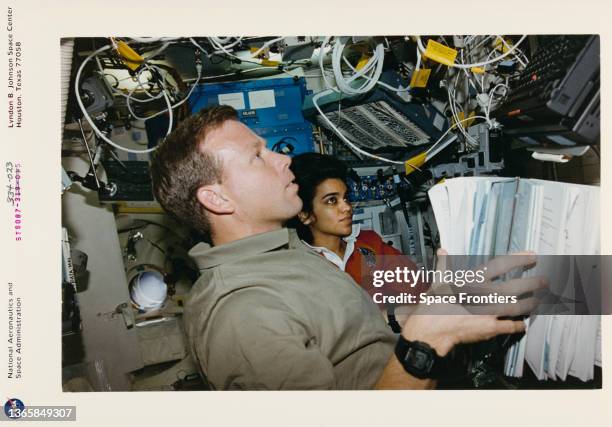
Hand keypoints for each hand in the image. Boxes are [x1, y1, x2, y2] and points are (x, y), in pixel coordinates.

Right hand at [400, 249, 547, 356]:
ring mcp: (490, 311)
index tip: (532, 255)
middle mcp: (486, 293)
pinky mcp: (491, 328)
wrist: (431, 328)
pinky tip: (523, 324)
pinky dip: (519, 325)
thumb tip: (443, 251)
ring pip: (519, 306)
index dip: (519, 258)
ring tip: (540, 300)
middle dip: (535, 282)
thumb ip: (444, 265)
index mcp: (474, 279)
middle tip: (545, 281)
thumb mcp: (438, 281)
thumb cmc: (433, 304)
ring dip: (532, 303)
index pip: (502, 264)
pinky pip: (511, 326)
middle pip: (517, 286)